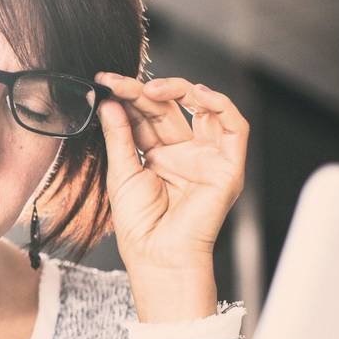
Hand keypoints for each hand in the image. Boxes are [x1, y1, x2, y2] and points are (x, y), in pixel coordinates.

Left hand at [93, 73, 248, 297]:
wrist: (158, 256)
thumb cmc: (139, 226)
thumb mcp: (121, 173)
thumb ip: (119, 136)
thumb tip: (109, 103)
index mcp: (157, 155)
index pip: (145, 115)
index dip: (127, 97)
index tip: (104, 82)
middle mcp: (184, 152)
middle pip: (168, 109)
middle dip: (142, 91)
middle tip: (118, 82)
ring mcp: (206, 157)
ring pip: (202, 108)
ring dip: (179, 90)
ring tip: (150, 88)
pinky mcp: (228, 165)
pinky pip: (234, 126)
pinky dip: (220, 104)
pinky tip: (196, 94)